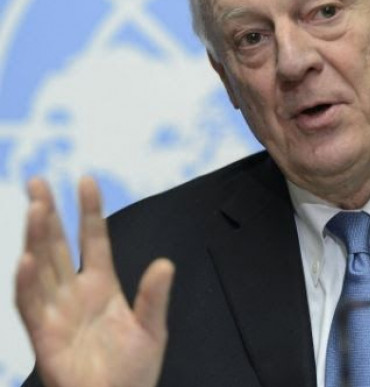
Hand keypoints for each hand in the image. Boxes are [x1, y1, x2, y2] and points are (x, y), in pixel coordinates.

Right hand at [15, 177, 174, 386]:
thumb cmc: (133, 371)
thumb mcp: (152, 329)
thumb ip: (154, 297)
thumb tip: (165, 263)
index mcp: (102, 286)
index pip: (93, 239)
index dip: (89, 211)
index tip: (86, 180)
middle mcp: (74, 293)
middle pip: (58, 246)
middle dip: (48, 213)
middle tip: (37, 181)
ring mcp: (57, 313)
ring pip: (41, 268)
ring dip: (37, 238)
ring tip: (37, 207)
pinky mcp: (45, 338)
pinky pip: (30, 306)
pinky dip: (26, 283)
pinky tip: (26, 258)